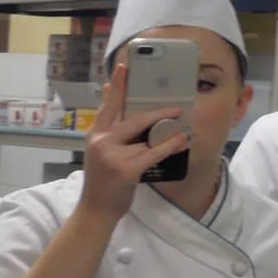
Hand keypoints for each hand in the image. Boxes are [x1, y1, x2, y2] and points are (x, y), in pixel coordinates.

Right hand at [77, 63, 186, 222]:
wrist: (96, 209)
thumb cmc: (103, 180)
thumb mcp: (101, 150)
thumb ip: (109, 129)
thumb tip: (112, 100)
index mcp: (95, 133)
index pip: (107, 105)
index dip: (116, 86)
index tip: (124, 68)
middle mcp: (101, 140)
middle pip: (131, 117)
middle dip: (155, 111)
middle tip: (175, 106)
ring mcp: (111, 155)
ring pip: (144, 135)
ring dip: (166, 130)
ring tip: (182, 122)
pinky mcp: (124, 169)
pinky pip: (152, 153)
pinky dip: (168, 146)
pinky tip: (181, 141)